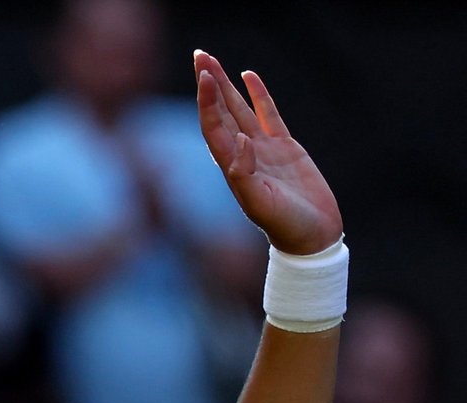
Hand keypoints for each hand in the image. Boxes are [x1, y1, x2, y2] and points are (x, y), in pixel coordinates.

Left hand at [194, 50, 342, 255]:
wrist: (312, 238)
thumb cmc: (287, 227)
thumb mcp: (262, 206)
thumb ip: (245, 176)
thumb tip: (238, 141)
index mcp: (234, 169)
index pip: (214, 128)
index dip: (207, 102)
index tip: (204, 76)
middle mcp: (244, 156)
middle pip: (222, 113)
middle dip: (210, 85)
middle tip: (199, 55)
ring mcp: (264, 150)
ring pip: (241, 109)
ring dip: (226, 86)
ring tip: (213, 61)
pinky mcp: (285, 147)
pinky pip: (268, 114)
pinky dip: (258, 95)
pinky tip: (248, 76)